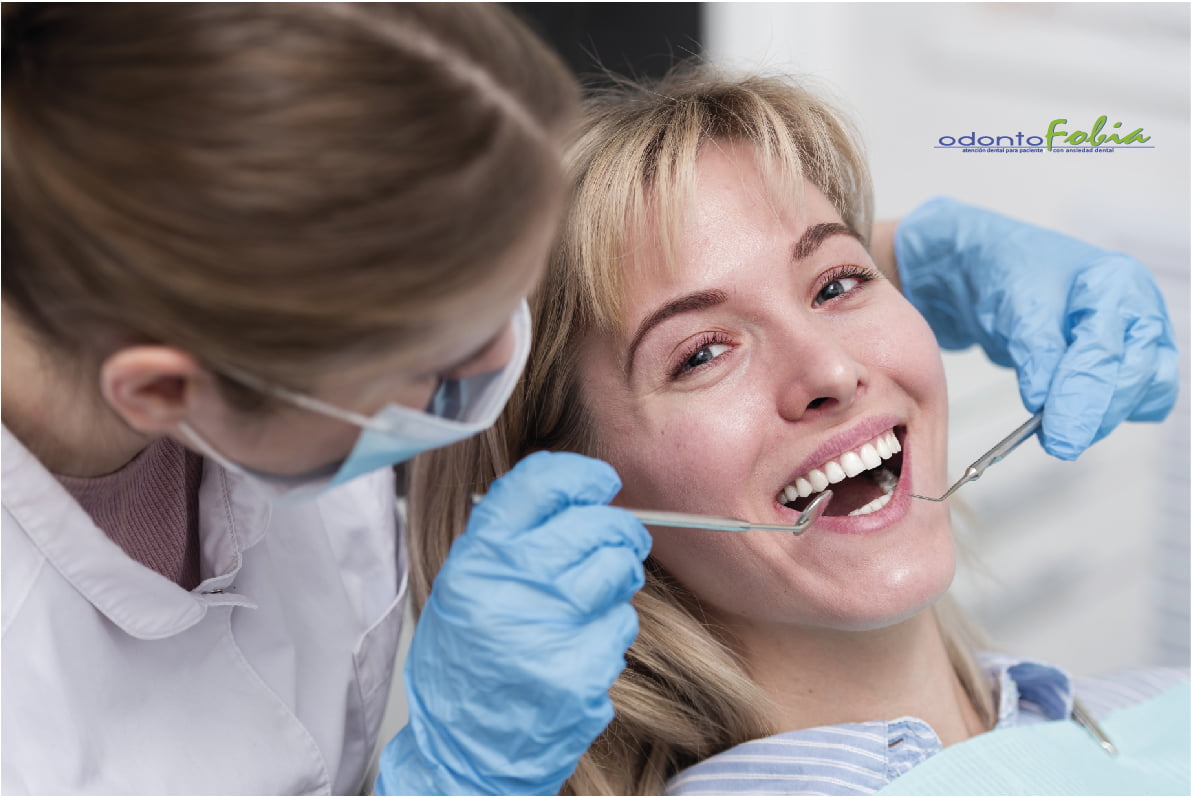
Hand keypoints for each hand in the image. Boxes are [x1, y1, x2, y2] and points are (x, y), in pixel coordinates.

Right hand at [374, 451, 649, 794]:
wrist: (464, 746)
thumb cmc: (466, 661)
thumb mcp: (464, 585)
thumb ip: (509, 536)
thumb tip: (574, 491)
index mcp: (479, 559)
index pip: (542, 484)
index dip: (582, 476)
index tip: (599, 482)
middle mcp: (514, 588)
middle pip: (597, 525)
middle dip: (618, 529)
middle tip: (619, 539)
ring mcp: (551, 631)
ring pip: (619, 571)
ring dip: (619, 576)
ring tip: (595, 595)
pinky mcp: (582, 672)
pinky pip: (622, 625)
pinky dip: (612, 629)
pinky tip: (583, 643)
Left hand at [895, 197, 1177, 459]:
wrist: (999, 270)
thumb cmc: (1010, 273)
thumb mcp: (1015, 307)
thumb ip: (1035, 353)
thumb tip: (1043, 402)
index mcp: (1116, 283)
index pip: (1104, 352)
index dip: (1081, 399)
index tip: (1059, 436)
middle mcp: (1138, 310)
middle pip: (1136, 377)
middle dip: (1096, 413)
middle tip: (1058, 442)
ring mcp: (1139, 337)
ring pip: (1144, 394)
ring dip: (1105, 417)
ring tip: (1059, 427)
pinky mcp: (1129, 362)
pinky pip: (1137, 401)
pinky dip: (1109, 414)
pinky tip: (1074, 415)